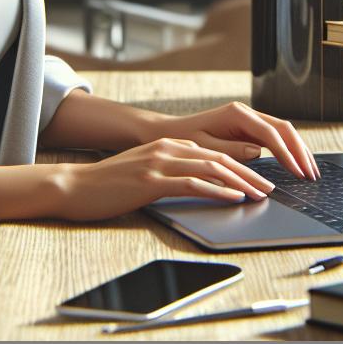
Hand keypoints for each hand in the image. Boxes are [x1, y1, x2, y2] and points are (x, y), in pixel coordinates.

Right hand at [52, 138, 278, 221]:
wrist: (74, 186)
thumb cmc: (107, 184)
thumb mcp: (143, 170)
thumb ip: (169, 168)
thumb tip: (196, 178)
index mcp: (166, 146)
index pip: (212, 152)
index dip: (239, 164)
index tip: (258, 178)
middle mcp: (166, 149)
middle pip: (218, 157)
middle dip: (248, 172)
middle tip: (269, 187)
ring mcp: (159, 164)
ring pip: (211, 168)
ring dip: (240, 181)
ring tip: (260, 193)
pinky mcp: (151, 181)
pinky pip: (193, 183)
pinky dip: (218, 190)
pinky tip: (234, 197)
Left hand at [157, 101, 319, 180]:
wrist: (170, 132)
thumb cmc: (184, 140)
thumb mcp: (205, 148)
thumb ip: (232, 150)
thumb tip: (258, 152)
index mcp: (236, 114)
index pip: (270, 133)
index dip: (287, 154)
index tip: (299, 172)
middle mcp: (246, 112)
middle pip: (283, 128)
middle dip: (300, 151)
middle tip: (312, 175)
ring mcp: (248, 118)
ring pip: (282, 131)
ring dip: (297, 150)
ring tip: (310, 171)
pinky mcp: (248, 127)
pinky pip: (274, 137)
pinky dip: (287, 149)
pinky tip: (295, 163)